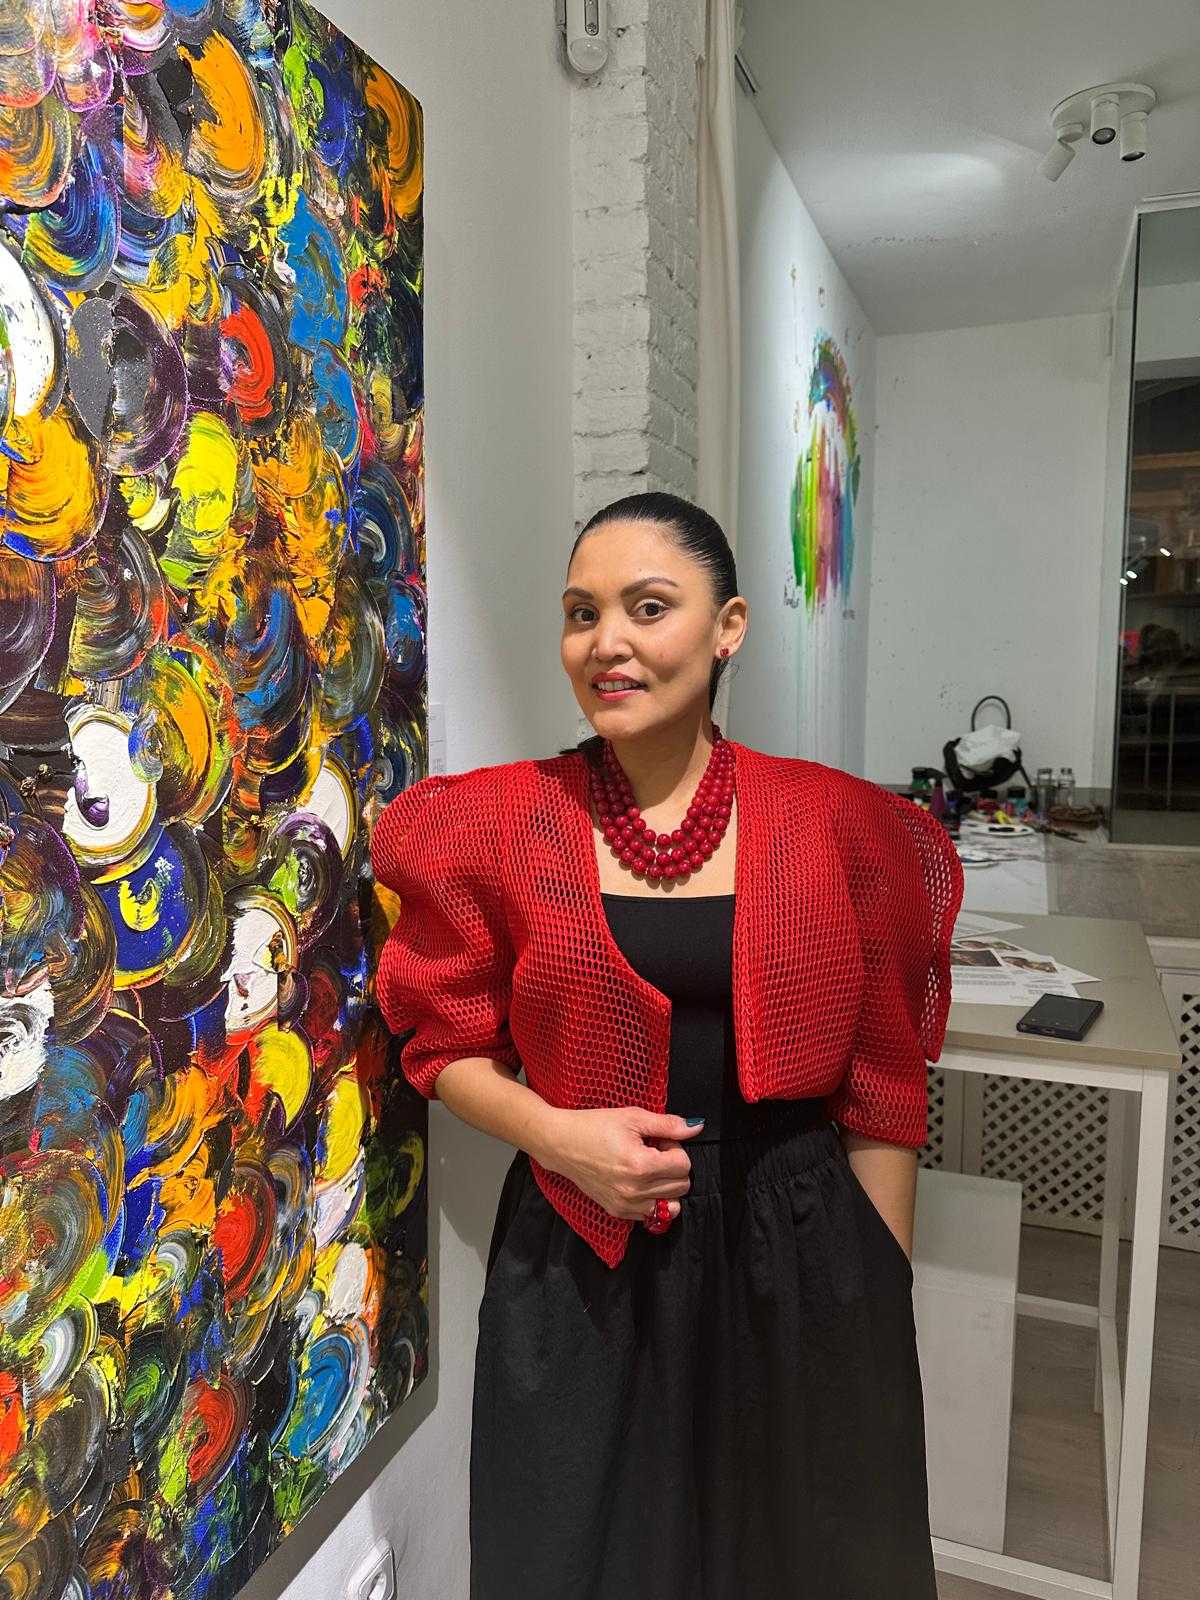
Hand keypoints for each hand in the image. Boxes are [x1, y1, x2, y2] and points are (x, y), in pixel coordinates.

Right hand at [534, 1107, 704, 1221]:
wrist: (561, 1144)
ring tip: (646, 1167)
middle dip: (673, 1167)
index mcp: (640, 1165)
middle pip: (681, 1186)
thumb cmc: (594, 1126)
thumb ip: (668, 1125)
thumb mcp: (632, 1117)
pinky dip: (652, 1199)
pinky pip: (651, 1214)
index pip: (684, 1165)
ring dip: (665, 1184)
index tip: (658, 1141)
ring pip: (671, 1204)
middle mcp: (635, 1190)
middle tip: (653, 1152)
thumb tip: (696, 1128)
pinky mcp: (618, 1212)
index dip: (675, 1148)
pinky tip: (638, 1181)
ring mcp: (626, 1205)